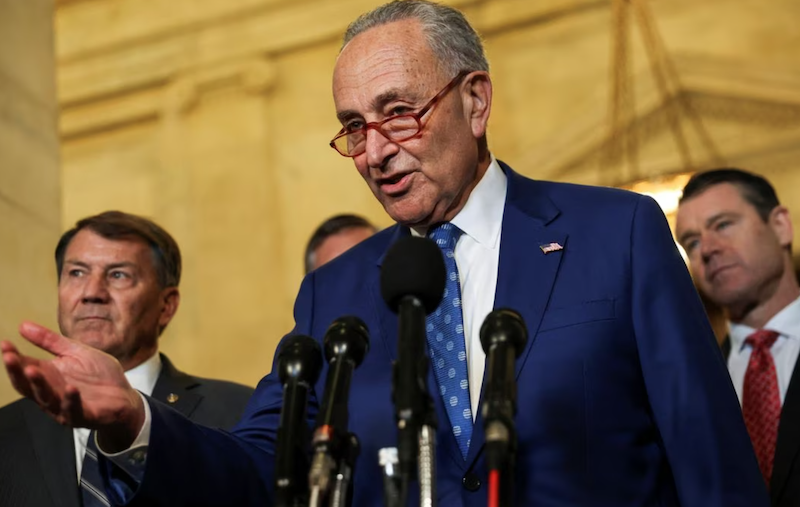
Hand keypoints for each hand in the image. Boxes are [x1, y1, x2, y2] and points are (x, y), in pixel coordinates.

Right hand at [2, 321, 143, 449]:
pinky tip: (70, 388)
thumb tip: (23, 325)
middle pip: (28, 385)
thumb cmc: (99, 376)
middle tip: (10, 356)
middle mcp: (51, 393)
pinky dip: (71, 400)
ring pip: (46, 398)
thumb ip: (51, 341)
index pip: (25, 367)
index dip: (13, 357)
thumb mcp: (76, 352)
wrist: (125, 397)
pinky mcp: (84, 415)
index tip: (4, 343)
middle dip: (17, 371)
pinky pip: (74, 410)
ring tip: (31, 368)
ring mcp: (65, 407)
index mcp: (48, 377)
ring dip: (39, 384)